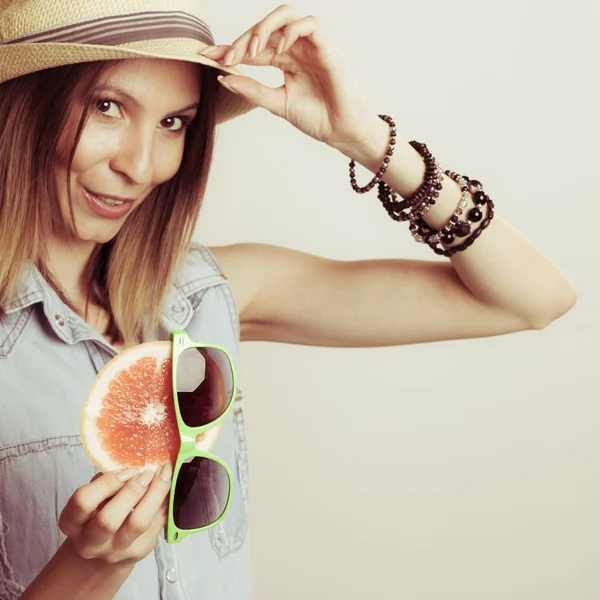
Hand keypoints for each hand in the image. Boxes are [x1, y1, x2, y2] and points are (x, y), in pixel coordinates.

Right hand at [58, 465, 171, 564]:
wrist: (104, 550)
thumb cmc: (99, 512)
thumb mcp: (94, 496)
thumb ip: (106, 481)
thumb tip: (134, 461)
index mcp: (73, 523)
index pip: (83, 502)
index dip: (107, 483)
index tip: (126, 470)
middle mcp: (90, 543)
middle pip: (108, 520)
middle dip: (132, 490)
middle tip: (147, 472)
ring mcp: (115, 551)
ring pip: (138, 523)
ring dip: (154, 494)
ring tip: (163, 475)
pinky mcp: (139, 551)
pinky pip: (157, 523)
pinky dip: (164, 502)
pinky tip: (167, 488)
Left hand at [200, 4, 379, 149]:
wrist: (342, 131)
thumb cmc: (317, 118)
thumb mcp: (278, 104)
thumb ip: (253, 90)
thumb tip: (223, 78)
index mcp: (285, 61)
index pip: (253, 49)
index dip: (230, 49)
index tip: (206, 55)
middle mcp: (296, 49)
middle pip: (264, 29)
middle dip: (242, 40)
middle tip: (227, 57)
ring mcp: (311, 46)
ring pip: (285, 16)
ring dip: (264, 29)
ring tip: (253, 52)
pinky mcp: (327, 47)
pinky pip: (308, 24)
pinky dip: (291, 31)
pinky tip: (278, 49)